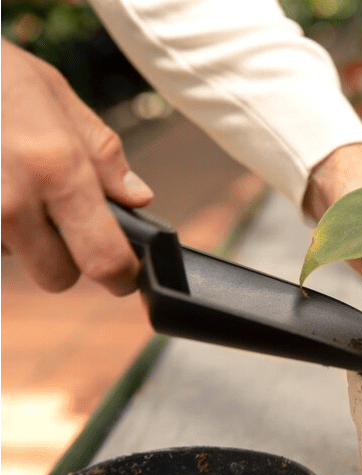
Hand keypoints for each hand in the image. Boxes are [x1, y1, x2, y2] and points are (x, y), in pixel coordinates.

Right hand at [1, 39, 153, 294]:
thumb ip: (103, 155)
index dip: (120, 275)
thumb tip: (139, 198)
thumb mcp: (59, 100)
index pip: (103, 257)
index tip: (124, 275)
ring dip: (21, 237)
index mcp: (58, 169)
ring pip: (15, 258)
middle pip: (57, 276)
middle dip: (66, 259)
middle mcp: (13, 199)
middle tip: (64, 224)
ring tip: (14, 184)